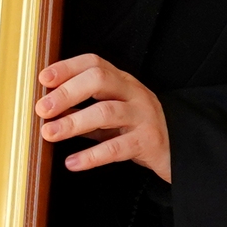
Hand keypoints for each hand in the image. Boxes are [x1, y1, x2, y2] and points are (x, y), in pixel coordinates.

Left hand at [35, 54, 171, 181]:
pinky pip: (117, 148)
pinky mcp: (149, 143)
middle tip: (43, 108)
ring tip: (49, 133)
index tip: (43, 78)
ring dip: (73, 123)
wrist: (183, 150)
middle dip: (68, 92)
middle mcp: (134, 93)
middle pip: (100, 80)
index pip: (94, 63)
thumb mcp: (112, 113)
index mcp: (122, 82)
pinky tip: (72, 162)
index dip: (67, 67)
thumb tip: (48, 108)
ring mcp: (143, 116)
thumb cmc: (138, 128)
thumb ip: (84, 108)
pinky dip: (91, 156)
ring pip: (106, 112)